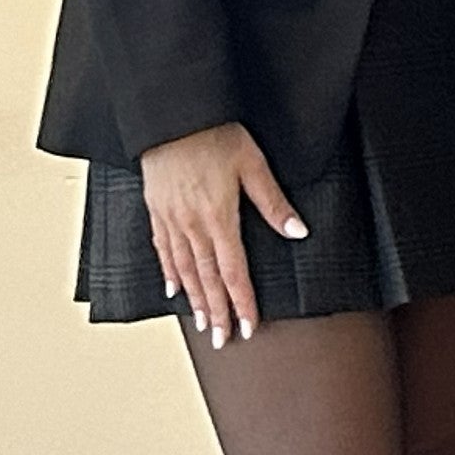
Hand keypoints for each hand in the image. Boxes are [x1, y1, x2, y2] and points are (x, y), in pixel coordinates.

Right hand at [138, 121, 301, 346]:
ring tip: (202, 323)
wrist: (171, 114)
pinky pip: (163, 249)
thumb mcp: (252, 163)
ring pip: (184, 269)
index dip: (242, 302)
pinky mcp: (157, 209)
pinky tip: (174, 289)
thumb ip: (273, 202)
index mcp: (219, 217)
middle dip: (217, 311)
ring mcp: (172, 219)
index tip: (247, 326)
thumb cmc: (213, 133)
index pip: (234, 271)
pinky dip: (169, 273)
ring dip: (195, 299)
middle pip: (207, 278)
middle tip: (222, 339)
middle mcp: (193, 225)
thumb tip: (298, 231)